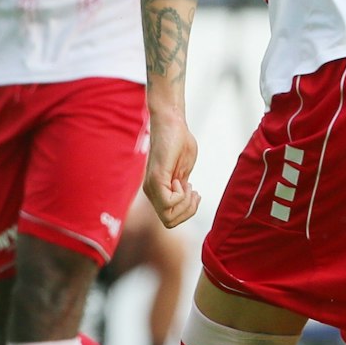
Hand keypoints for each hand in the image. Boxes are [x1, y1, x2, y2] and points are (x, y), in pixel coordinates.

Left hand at [144, 105, 201, 227]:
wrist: (172, 122)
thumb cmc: (179, 142)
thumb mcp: (184, 171)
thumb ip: (182, 187)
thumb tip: (187, 200)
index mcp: (158, 192)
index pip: (170, 220)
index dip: (187, 211)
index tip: (194, 192)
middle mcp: (151, 192)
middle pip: (170, 222)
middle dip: (189, 211)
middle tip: (194, 191)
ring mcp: (152, 186)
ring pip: (168, 216)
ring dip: (186, 204)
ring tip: (189, 185)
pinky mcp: (156, 178)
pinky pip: (168, 202)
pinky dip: (181, 195)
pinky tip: (182, 179)